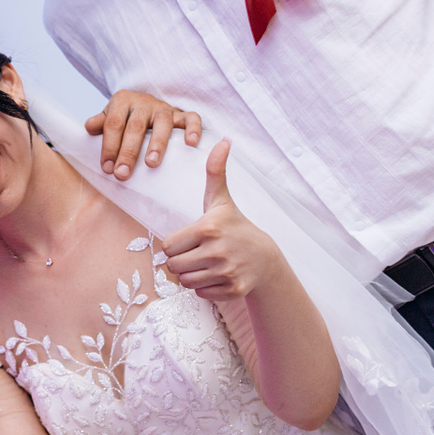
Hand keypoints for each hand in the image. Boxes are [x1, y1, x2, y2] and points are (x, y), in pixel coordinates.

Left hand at [84, 90, 201, 180]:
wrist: (147, 105)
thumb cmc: (125, 119)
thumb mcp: (110, 118)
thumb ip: (100, 124)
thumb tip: (89, 128)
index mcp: (122, 100)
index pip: (113, 123)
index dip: (108, 146)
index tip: (107, 169)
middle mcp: (144, 102)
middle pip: (135, 126)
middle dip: (128, 152)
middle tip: (123, 174)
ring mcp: (164, 108)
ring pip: (162, 123)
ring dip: (157, 144)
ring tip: (151, 164)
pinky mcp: (181, 114)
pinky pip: (191, 118)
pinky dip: (192, 129)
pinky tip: (190, 144)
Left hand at [162, 140, 283, 300]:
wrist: (265, 258)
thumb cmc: (235, 226)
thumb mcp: (221, 200)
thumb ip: (215, 172)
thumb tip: (223, 140)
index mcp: (208, 228)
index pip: (168, 246)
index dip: (176, 244)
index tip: (191, 239)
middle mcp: (217, 251)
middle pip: (174, 266)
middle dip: (181, 261)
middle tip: (197, 253)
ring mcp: (227, 273)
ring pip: (185, 282)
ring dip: (191, 275)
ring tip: (207, 264)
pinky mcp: (233, 291)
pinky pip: (200, 294)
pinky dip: (205, 288)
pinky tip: (217, 276)